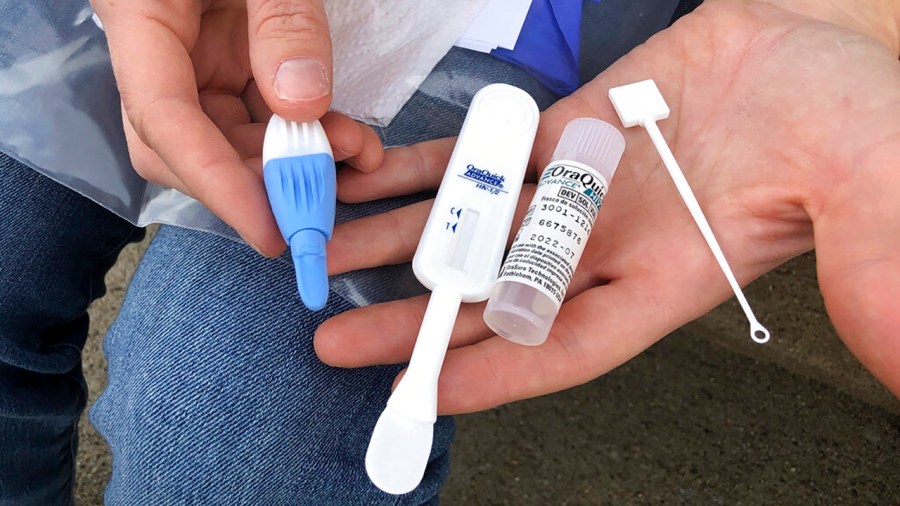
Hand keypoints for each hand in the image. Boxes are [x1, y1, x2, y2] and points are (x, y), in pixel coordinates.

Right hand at [91, 0, 382, 254]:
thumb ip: (282, 21)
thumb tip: (302, 104)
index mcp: (142, 19)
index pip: (164, 122)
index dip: (216, 184)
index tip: (269, 228)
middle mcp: (163, 51)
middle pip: (192, 144)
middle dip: (260, 180)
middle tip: (325, 196)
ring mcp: (198, 58)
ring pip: (233, 137)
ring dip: (293, 160)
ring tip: (356, 153)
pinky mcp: (232, 59)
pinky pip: (262, 113)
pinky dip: (304, 134)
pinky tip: (348, 136)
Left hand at [315, 0, 899, 411]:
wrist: (817, 34)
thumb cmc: (850, 112)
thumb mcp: (870, 189)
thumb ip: (871, 268)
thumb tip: (897, 356)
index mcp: (667, 279)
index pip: (565, 346)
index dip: (495, 376)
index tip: (423, 394)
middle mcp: (608, 244)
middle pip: (495, 299)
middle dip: (417, 324)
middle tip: (339, 343)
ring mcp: (577, 188)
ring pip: (473, 229)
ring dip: (402, 247)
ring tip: (331, 262)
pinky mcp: (560, 133)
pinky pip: (480, 157)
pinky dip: (425, 170)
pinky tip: (375, 182)